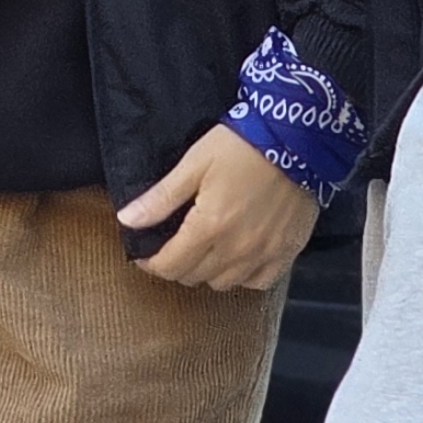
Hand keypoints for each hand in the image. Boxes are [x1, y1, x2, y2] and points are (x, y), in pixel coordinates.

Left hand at [117, 124, 318, 291]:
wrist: (296, 139)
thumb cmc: (241, 146)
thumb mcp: (194, 164)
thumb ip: (161, 198)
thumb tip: (126, 220)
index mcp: (208, 227)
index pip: (169, 265)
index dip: (151, 263)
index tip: (146, 253)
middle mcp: (235, 249)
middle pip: (193, 276)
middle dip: (177, 264)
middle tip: (175, 245)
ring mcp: (264, 254)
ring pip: (224, 283)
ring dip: (208, 272)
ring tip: (205, 250)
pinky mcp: (287, 252)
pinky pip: (259, 282)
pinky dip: (244, 276)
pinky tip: (238, 257)